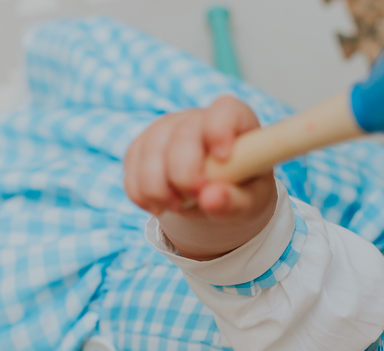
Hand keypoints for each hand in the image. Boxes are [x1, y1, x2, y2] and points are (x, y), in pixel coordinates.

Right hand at [123, 96, 276, 258]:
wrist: (216, 195)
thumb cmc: (242, 192)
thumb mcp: (251, 204)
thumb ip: (236, 202)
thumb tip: (211, 199)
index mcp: (237, 123)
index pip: (226, 111)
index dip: (220, 129)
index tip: (222, 158)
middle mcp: (198, 118)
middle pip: (183, 136)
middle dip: (185, 175)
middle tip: (197, 199)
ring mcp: (167, 128)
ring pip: (150, 152)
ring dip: (159, 189)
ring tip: (177, 207)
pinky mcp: (142, 146)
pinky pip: (131, 166)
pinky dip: (141, 193)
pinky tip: (159, 205)